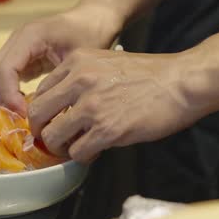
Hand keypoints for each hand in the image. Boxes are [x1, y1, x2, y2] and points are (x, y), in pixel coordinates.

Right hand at [0, 5, 123, 115]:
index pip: (5, 70)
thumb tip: (45, 114)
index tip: (26, 115)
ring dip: (1, 100)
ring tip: (21, 117)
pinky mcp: (18, 59)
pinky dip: (7, 96)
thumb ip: (61, 83)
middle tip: (18, 121)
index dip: (10, 96)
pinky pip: (3, 80)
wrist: (94, 18)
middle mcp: (15, 41)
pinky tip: (25, 109)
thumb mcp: (80, 59)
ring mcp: (14, 49)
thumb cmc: (91, 35)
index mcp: (28, 37)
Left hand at [28, 48, 203, 162]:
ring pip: (53, 137)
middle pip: (37, 115)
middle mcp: (79, 81)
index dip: (42, 112)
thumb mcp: (105, 62)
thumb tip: (62, 106)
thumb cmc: (149, 74)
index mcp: (76, 62)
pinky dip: (83, 156)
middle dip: (42, 132)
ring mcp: (92, 106)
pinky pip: (78, 152)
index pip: (40, 91)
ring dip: (62, 147)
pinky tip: (95, 151)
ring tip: (75, 147)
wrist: (181, 82)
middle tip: (53, 140)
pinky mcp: (108, 129)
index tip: (49, 121)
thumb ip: (80, 79)